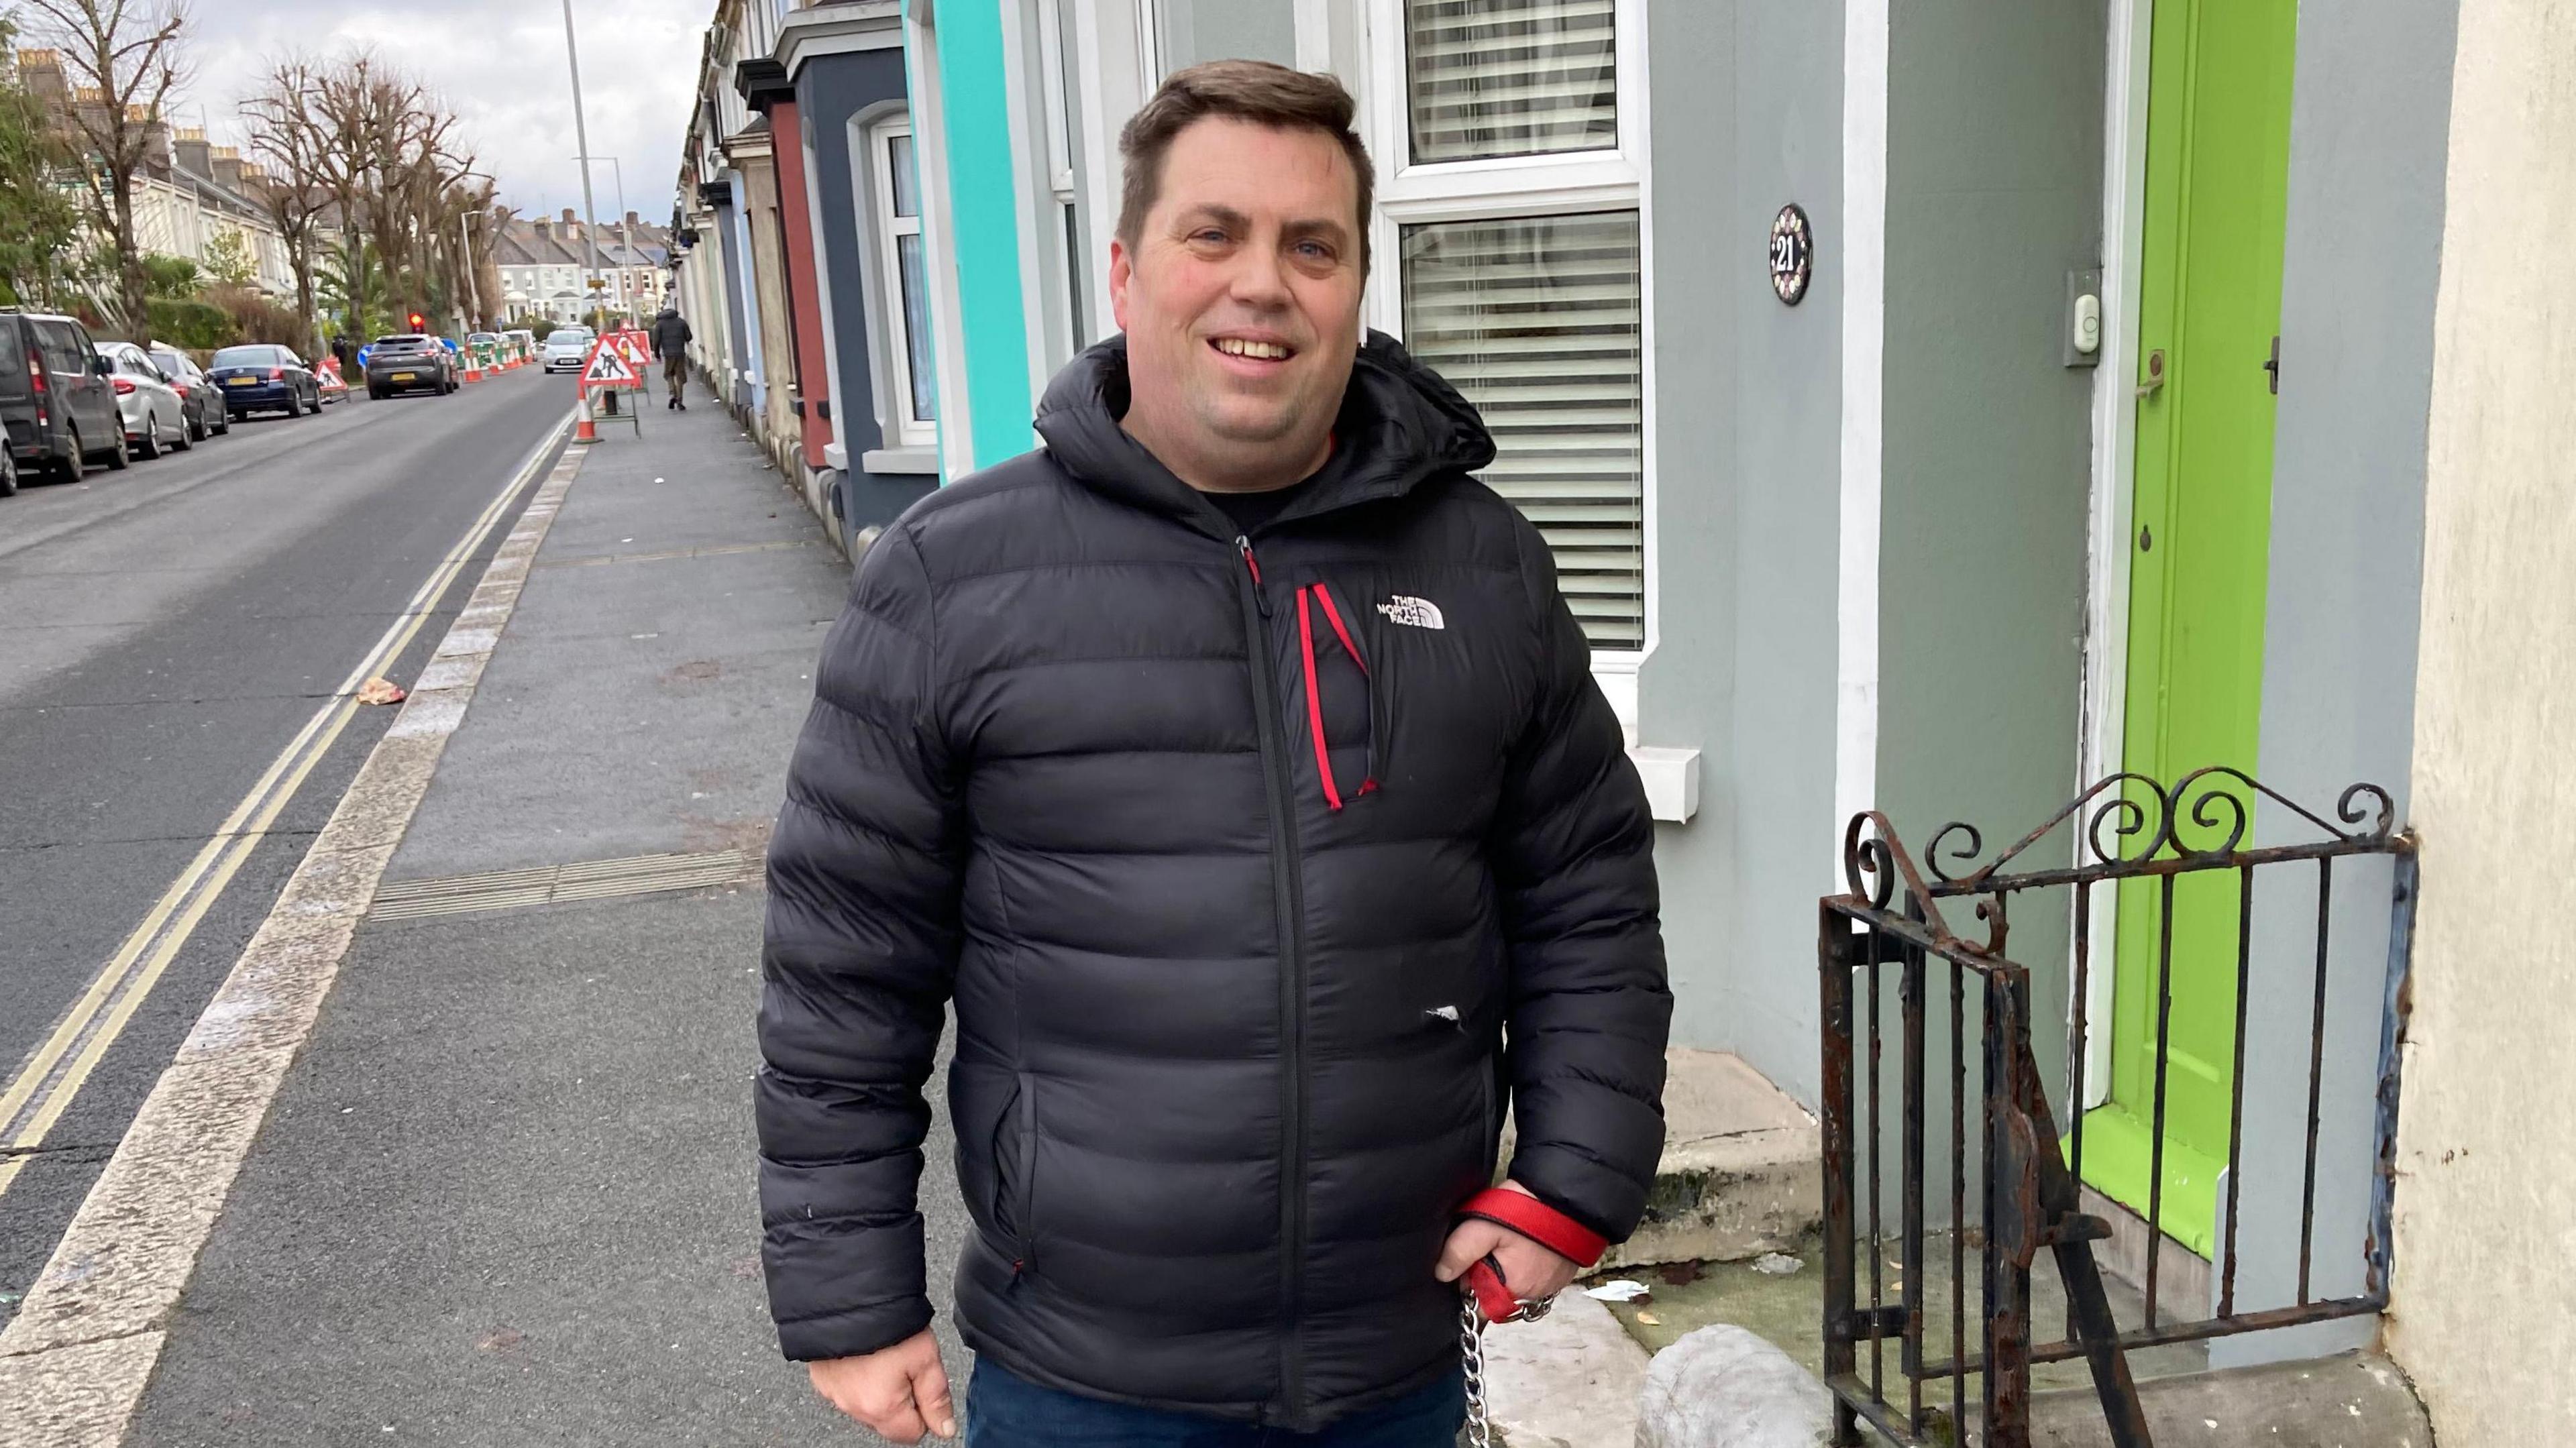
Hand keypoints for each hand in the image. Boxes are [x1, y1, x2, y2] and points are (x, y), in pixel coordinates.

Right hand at [806, 1329, 957, 1442]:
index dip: (924, 1409)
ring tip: (884, 1354)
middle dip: (901, 1399)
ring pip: (867, 1405)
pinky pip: (847, 1390)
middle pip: (888, 1421)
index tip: (922, 1382)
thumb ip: (936, 1398)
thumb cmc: (887, 1321)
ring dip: (879, 1389)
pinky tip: (865, 1354)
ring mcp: (834, 1394)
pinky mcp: (822, 1379)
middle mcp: (853, 1407)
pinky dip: (858, 1378)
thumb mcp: (925, 1358)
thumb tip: (945, 1429)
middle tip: (904, 1363)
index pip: (912, 1433)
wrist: (846, 1296)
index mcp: (881, 1408)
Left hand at [1434, 1180, 1580, 1306]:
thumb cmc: (1529, 1211)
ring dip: (1504, 1269)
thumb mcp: (1484, 1226)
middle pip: (1495, 1296)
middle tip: (1488, 1245)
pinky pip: (1532, 1276)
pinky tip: (1521, 1244)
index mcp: (1512, 1289)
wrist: (1568, 1195)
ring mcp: (1548, 1285)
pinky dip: (1523, 1264)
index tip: (1465, 1266)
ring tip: (1505, 1241)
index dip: (1467, 1287)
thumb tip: (1442, 1272)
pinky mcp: (1558, 1273)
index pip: (1479, 1307)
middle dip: (1485, 1275)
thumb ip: (1460, 1250)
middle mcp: (1532, 1294)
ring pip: (1514, 1285)